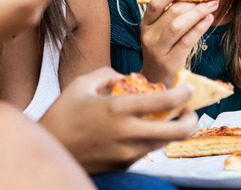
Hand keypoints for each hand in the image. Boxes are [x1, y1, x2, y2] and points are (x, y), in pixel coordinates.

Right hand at [39, 67, 198, 173]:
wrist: (49, 149)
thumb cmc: (62, 113)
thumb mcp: (81, 84)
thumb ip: (107, 74)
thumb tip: (126, 77)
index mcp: (118, 108)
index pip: (166, 101)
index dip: (185, 93)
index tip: (189, 87)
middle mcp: (127, 133)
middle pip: (177, 131)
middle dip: (191, 120)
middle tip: (190, 111)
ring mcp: (127, 153)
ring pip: (163, 142)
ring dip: (171, 130)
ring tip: (168, 118)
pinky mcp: (123, 165)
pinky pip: (145, 150)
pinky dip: (150, 138)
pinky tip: (141, 130)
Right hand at [139, 0, 218, 85]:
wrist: (155, 81)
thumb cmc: (162, 52)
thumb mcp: (159, 33)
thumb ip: (169, 15)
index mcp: (145, 25)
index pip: (155, 3)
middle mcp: (148, 36)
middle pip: (170, 13)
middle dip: (192, 1)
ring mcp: (158, 51)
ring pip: (177, 25)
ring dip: (197, 12)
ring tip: (212, 4)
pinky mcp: (169, 63)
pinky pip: (186, 41)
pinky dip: (199, 28)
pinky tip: (209, 19)